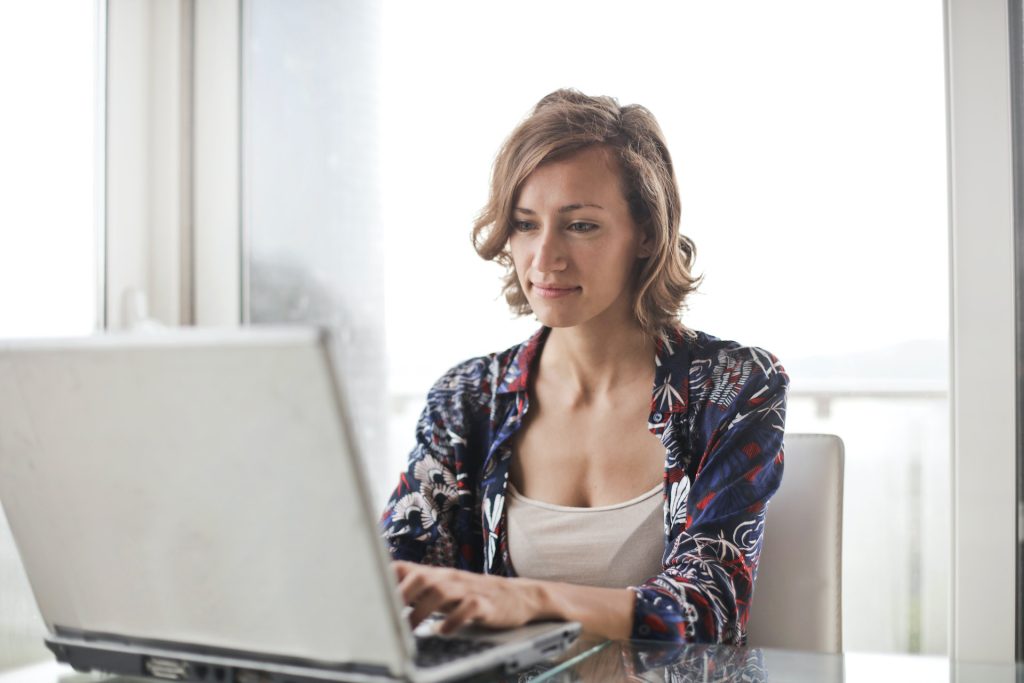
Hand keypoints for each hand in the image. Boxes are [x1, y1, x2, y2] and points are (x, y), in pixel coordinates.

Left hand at [393, 561, 544, 634]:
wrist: (517, 596)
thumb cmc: (473, 595)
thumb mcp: (444, 591)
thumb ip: (418, 592)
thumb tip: (384, 601)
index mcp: (436, 575)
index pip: (405, 568)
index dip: (384, 579)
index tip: (367, 595)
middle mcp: (450, 578)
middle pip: (421, 577)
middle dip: (401, 595)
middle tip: (387, 617)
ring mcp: (468, 590)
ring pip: (441, 592)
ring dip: (421, 611)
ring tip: (410, 630)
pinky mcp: (486, 604)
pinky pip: (468, 608)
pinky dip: (453, 621)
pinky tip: (443, 631)